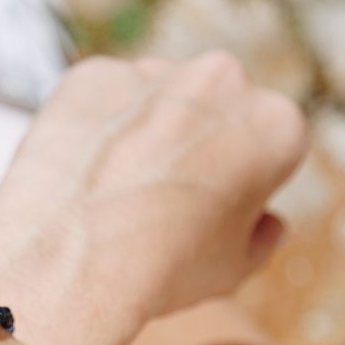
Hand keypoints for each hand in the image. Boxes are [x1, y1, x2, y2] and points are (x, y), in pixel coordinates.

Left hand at [0, 52, 308, 344]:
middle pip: (215, 111)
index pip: (270, 148)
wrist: (69, 264)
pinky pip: (100, 101)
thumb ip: (260, 238)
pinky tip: (81, 177)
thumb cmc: (159, 273)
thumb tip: (265, 224)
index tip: (213, 214)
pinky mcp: (91, 75)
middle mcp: (222, 80)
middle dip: (197, 146)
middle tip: (161, 203)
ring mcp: (153, 71)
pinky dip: (93, 130)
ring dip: (145, 134)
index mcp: (276, 125)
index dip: (243, 186)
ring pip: (156, 101)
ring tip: (114, 195)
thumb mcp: (231, 272)